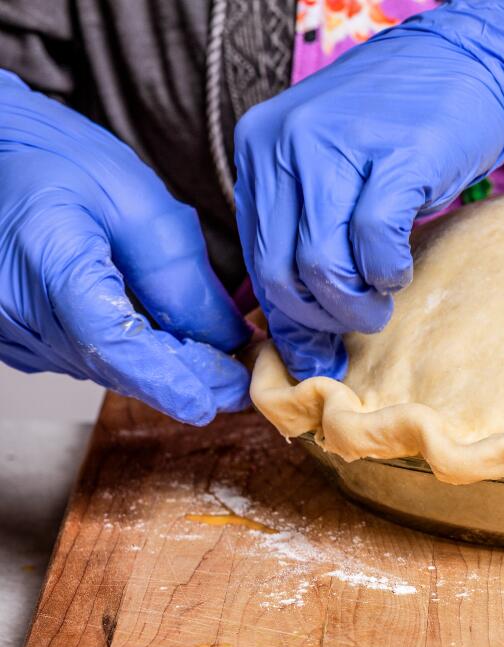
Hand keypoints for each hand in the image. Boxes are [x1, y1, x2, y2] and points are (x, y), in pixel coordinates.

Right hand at [0, 71, 250, 424]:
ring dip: (157, 368)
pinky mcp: (12, 334)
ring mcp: (7, 325)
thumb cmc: (62, 161)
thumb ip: (178, 273)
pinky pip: (81, 357)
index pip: (112, 343)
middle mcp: (13, 304)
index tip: (219, 396)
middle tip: (239, 381)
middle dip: (181, 376)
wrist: (0, 154)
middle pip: (112, 364)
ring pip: (100, 367)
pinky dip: (127, 357)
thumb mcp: (135, 199)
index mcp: (47, 258)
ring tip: (212, 361)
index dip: (169, 378)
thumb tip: (225, 337)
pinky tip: (162, 343)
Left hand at [233, 0, 503, 378]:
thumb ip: (305, 238)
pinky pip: (375, 245)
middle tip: (359, 321)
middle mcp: (285, 142)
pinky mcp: (394, 158)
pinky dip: (388, 273)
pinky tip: (400, 267)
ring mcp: (337, 146)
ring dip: (356, 305)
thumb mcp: (333, 172)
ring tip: (381, 300)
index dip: (288, 315)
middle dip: (323, 318)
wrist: (470, 65)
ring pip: (322, 268)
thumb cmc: (401, 129)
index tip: (315, 350)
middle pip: (282, 272)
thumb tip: (298, 345)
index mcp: (259, 146)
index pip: (256, 257)